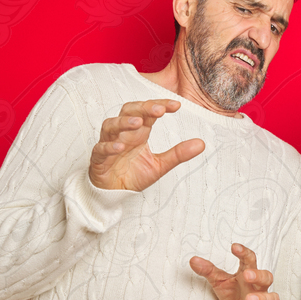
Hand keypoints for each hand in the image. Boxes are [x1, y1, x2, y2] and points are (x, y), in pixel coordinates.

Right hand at [89, 99, 204, 190]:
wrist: (114, 194)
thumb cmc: (133, 174)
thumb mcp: (160, 165)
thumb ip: (178, 154)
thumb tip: (202, 143)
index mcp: (139, 132)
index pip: (148, 112)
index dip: (160, 105)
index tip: (177, 105)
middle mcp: (123, 134)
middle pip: (129, 111)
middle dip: (143, 108)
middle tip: (159, 110)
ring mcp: (109, 144)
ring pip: (111, 126)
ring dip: (124, 123)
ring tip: (138, 123)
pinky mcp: (99, 160)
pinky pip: (100, 149)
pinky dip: (109, 146)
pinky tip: (120, 147)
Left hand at [190, 243, 277, 299]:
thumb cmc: (234, 293)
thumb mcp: (220, 281)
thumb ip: (208, 270)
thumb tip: (192, 260)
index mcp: (248, 274)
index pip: (249, 259)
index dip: (244, 252)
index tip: (234, 247)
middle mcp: (258, 287)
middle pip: (266, 277)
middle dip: (258, 275)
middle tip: (247, 275)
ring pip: (271, 298)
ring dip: (262, 299)